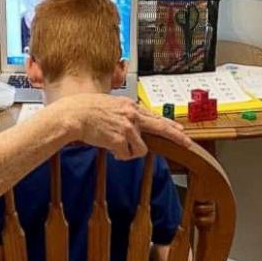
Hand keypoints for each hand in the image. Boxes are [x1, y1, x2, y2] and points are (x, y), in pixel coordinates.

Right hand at [54, 94, 189, 159]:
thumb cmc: (84, 109)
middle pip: (160, 127)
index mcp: (129, 106)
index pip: (154, 116)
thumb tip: (129, 125)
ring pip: (141, 149)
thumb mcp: (108, 105)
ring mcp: (127, 128)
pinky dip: (119, 155)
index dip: (168, 125)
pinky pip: (126, 155)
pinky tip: (109, 149)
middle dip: (176, 136)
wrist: (73, 114)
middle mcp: (132, 115)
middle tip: (188, 143)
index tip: (180, 130)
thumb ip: (121, 113)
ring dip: (130, 152)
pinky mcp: (120, 139)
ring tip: (115, 147)